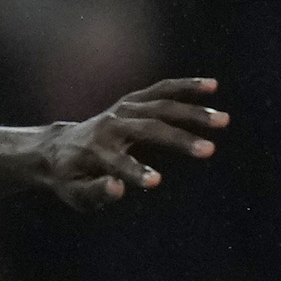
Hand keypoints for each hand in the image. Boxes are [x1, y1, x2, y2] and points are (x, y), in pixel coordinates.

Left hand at [36, 78, 226, 211]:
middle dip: (179, 140)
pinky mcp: (131, 100)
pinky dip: (186, 86)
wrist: (58, 148)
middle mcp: (110, 126)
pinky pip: (162, 90)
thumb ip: (95, 192)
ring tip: (223, 120)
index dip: (135, 172)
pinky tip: (212, 86)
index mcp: (95, 152)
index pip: (117, 163)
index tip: (157, 181)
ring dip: (193, 112)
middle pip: (149, 129)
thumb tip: (118, 189)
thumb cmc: (71, 178)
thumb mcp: (75, 193)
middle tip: (209, 151)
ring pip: (161, 106)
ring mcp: (122, 110)